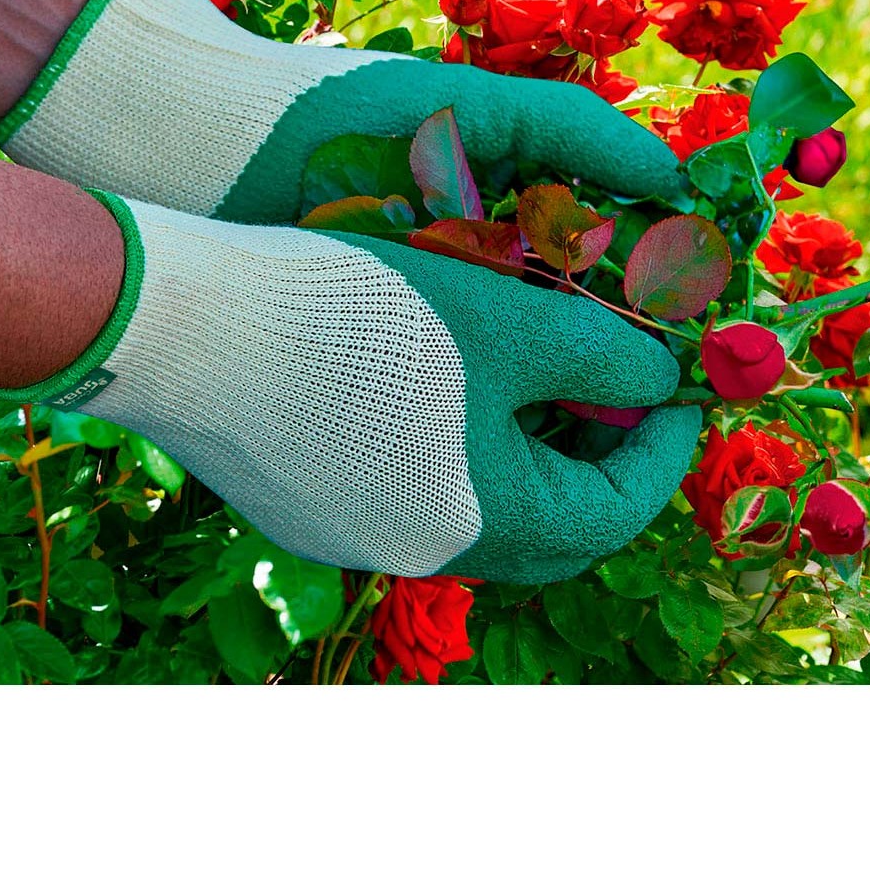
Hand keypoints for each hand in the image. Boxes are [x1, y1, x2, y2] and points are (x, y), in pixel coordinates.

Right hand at [2, 192, 698, 584]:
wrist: (193, 325)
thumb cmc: (365, 315)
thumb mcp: (510, 319)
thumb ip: (607, 353)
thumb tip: (660, 378)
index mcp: (487, 521)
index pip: (611, 513)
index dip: (659, 453)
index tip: (676, 394)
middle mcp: (423, 553)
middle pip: (546, 529)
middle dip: (594, 462)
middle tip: (613, 394)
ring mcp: (355, 537)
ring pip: (476, 511)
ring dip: (521, 454)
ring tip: (534, 377)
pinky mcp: (306, 507)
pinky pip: (411, 494)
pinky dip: (455, 451)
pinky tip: (442, 384)